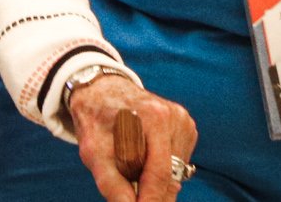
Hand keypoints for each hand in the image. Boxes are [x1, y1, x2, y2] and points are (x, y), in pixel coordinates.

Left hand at [68, 73, 197, 201]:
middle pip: (170, 177)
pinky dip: (161, 169)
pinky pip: (177, 163)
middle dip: (153, 196)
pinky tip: (144, 156)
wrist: (102, 90)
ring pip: (174, 173)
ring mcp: (183, 121)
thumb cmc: (96, 121)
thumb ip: (112, 184)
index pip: (159, 175)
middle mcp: (174, 117)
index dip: (151, 201)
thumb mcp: (94, 152)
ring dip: (155, 181)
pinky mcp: (186, 127)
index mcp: (154, 118)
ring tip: (131, 165)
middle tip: (134, 197)